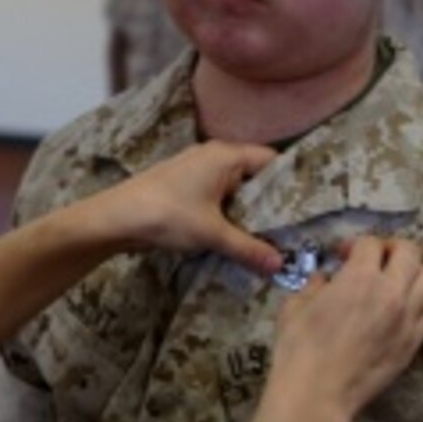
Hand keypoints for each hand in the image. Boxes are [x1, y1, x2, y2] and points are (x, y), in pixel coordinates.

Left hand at [89, 141, 282, 274]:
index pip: (271, 160)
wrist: (114, 218)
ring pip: (234, 188)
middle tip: (295, 226)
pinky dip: (228, 213)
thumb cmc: (167, 215)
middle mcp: (213, 156)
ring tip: (271, 235)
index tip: (309, 204)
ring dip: (248, 210)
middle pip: (254, 175)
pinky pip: (216, 196)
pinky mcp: (183, 187)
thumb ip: (248, 248)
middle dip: (271, 201)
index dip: (291, 180)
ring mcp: (196, 170)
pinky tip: (237, 235)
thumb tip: (279, 265)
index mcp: (225, 155)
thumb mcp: (212, 233)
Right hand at [271, 237, 422, 418]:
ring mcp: (408, 319)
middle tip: (376, 260)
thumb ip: (313, 286)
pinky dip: (418, 305)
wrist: (318, 393)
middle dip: (392, 249)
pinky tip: (400, 312)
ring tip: (395, 283)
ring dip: (412, 274)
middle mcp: (392, 292)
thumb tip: (324, 281)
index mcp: (359, 278)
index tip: (341, 256)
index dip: (354, 244)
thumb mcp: (295, 306)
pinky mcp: (414, 344)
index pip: (370, 243)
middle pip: (410, 253)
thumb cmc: (299, 348)